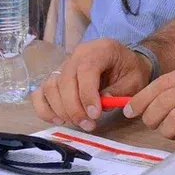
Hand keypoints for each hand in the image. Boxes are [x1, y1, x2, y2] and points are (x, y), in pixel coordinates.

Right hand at [31, 39, 150, 130]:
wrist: (124, 62)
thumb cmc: (130, 70)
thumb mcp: (135, 80)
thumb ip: (119, 91)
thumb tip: (103, 103)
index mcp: (100, 49)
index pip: (86, 70)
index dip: (87, 94)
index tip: (95, 114)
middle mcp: (77, 54)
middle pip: (65, 80)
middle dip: (75, 107)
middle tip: (89, 124)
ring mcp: (63, 65)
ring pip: (51, 87)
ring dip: (61, 110)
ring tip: (80, 123)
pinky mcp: (54, 77)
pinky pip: (40, 93)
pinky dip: (45, 108)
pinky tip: (59, 119)